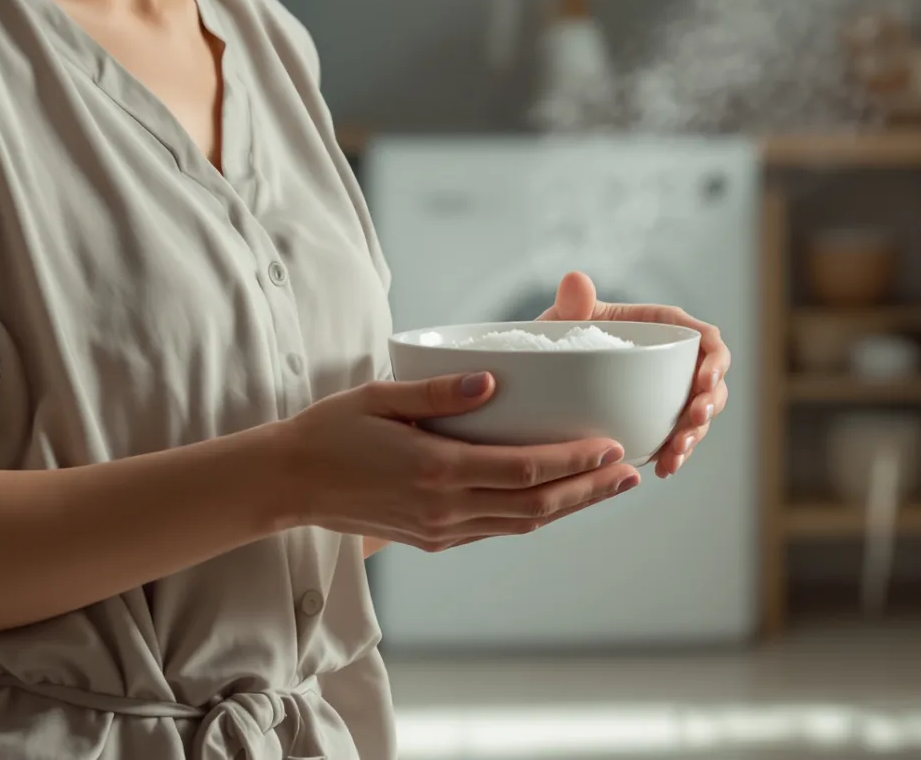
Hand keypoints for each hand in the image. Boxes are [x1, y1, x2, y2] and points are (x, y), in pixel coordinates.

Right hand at [273, 374, 637, 551]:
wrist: (289, 484)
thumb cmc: (332, 429)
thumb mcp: (381, 395)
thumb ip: (439, 391)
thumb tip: (494, 379)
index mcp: (436, 470)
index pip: (525, 470)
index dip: (576, 461)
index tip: (613, 446)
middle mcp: (445, 509)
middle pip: (536, 506)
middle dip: (590, 491)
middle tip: (631, 471)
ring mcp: (440, 531)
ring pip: (521, 525)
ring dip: (570, 508)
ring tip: (608, 487)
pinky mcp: (433, 539)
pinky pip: (496, 529)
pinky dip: (533, 515)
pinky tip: (555, 498)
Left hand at [539, 271, 729, 479]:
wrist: (541, 376)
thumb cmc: (558, 339)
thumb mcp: (565, 320)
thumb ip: (573, 303)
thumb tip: (575, 280)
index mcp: (661, 328)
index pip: (705, 339)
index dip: (715, 359)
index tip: (706, 381)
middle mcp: (672, 362)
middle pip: (711, 382)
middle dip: (710, 405)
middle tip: (692, 424)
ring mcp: (667, 395)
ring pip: (699, 416)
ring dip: (694, 437)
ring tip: (674, 455)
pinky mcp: (657, 423)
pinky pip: (677, 440)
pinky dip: (674, 456)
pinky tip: (663, 469)